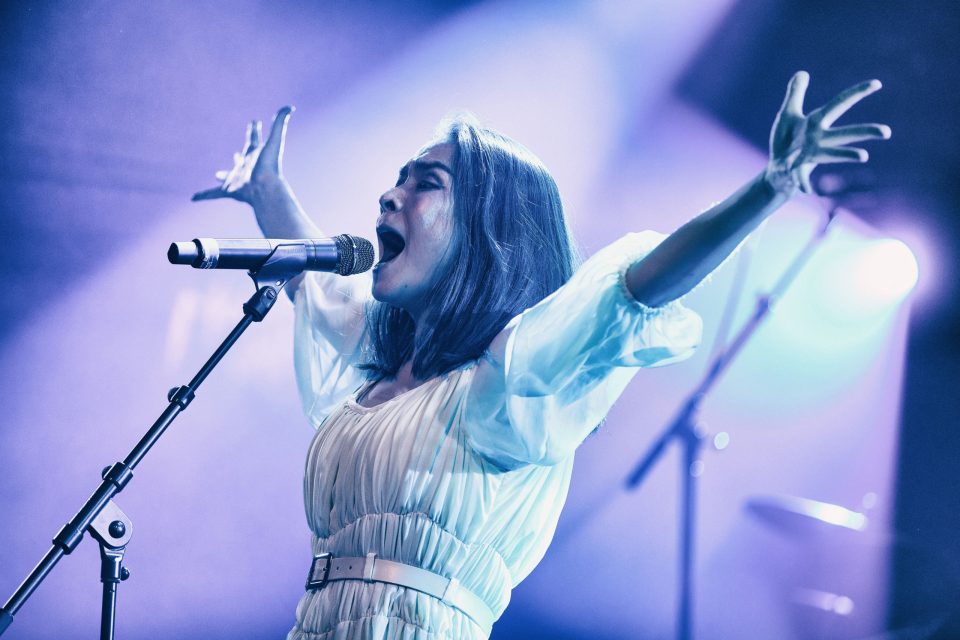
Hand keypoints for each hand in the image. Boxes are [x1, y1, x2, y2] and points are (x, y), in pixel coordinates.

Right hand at [192, 106, 294, 203]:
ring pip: (229, 177)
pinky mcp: (230, 191)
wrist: (266, 190)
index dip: (255, 130)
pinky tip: (193, 198)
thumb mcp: (275, 141)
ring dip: (224, 176)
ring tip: (217, 175)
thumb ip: (280, 124)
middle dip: (239, 157)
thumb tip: (290, 107)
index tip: (255, 122)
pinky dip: (204, 195)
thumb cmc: (270, 166)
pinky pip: (214, 194)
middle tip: (236, 154)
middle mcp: (247, 167)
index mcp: (255, 155)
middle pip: (241, 160)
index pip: (255, 139)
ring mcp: (238, 179)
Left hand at [766, 71, 890, 194]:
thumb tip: (802, 72)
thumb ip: (795, 94)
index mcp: (816, 122)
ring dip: (846, 154)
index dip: (856, 93)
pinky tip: (807, 191)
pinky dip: (803, 182)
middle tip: (887, 132)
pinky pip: (801, 177)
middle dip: (864, 131)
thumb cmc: (786, 141)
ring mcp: (810, 155)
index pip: (839, 104)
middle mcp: (818, 139)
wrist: (777, 170)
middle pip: (844, 133)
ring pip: (831, 154)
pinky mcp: (797, 170)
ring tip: (864, 156)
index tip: (877, 83)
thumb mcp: (787, 114)